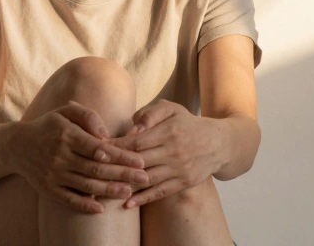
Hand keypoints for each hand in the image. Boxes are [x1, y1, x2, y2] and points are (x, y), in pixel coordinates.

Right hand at [0, 101, 151, 214]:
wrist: (17, 146)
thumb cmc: (48, 126)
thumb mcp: (65, 112)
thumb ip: (87, 115)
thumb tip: (105, 133)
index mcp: (66, 135)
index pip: (99, 148)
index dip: (120, 155)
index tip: (140, 160)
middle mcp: (59, 156)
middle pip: (96, 168)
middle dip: (122, 174)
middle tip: (144, 178)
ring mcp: (53, 174)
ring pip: (86, 184)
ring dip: (109, 190)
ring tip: (129, 191)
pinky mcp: (48, 189)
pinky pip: (69, 199)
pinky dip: (85, 205)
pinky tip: (101, 208)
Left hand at [104, 99, 223, 208]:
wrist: (219, 143)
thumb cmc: (187, 123)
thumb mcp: (172, 109)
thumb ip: (150, 114)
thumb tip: (132, 129)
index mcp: (169, 131)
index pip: (136, 141)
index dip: (116, 146)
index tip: (98, 149)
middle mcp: (174, 151)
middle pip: (139, 161)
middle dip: (115, 166)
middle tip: (94, 170)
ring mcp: (180, 169)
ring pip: (148, 179)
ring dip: (125, 184)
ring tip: (104, 188)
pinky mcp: (184, 182)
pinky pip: (160, 192)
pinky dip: (143, 199)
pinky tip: (127, 203)